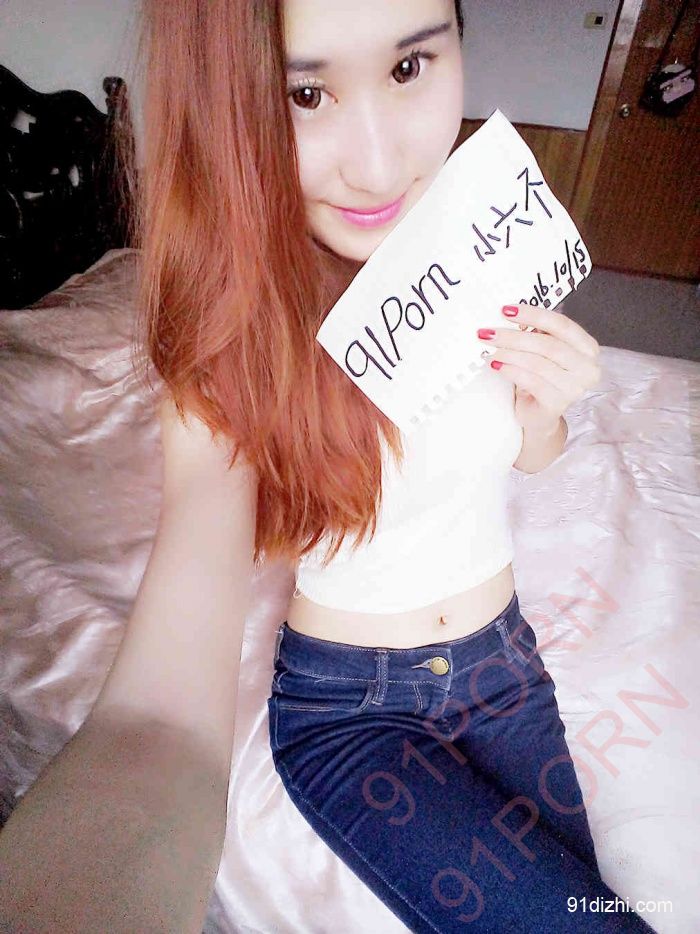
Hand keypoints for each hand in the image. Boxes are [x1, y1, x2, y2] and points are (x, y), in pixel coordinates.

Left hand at [477, 303, 601, 433]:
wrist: (540, 415)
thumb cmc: (541, 378)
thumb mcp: (542, 352)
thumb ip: (536, 333)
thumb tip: (510, 316)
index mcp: (587, 348)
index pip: (561, 325)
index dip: (533, 315)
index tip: (507, 311)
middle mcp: (587, 368)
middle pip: (548, 345)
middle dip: (515, 337)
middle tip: (490, 332)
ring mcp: (574, 388)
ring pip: (537, 363)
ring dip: (509, 354)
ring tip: (491, 350)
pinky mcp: (557, 403)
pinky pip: (530, 381)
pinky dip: (511, 371)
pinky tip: (497, 365)